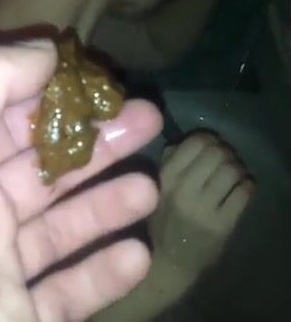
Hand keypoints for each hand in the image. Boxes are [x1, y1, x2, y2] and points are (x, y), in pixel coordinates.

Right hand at [150, 132, 253, 280]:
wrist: (166, 264)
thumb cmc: (160, 221)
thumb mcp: (154, 190)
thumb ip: (166, 164)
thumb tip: (184, 141)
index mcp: (163, 177)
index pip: (195, 142)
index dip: (208, 139)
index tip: (210, 145)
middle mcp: (182, 190)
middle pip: (217, 152)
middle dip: (226, 152)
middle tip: (225, 159)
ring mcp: (203, 208)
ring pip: (232, 170)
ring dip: (238, 167)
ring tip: (235, 173)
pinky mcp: (221, 225)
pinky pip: (244, 192)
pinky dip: (248, 184)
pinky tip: (242, 188)